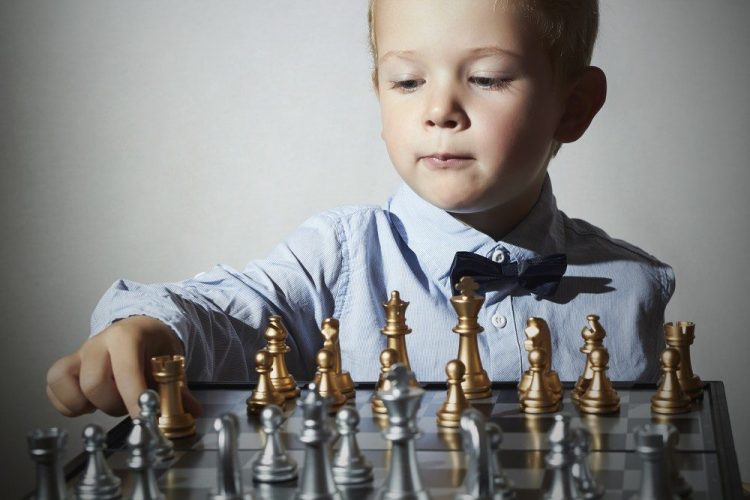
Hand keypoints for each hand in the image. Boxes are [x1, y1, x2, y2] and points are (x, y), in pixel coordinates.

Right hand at [46, 316, 202, 417]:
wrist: (141, 328)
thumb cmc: (154, 347)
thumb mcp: (171, 363)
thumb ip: (178, 389)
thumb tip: (191, 411)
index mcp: (127, 336)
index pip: (126, 371)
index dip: (133, 398)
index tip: (143, 418)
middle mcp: (98, 342)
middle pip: (94, 384)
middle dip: (114, 404)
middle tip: (130, 405)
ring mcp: (79, 353)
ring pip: (67, 385)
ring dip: (89, 404)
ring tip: (109, 402)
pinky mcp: (66, 366)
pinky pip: (54, 388)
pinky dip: (68, 404)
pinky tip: (90, 403)